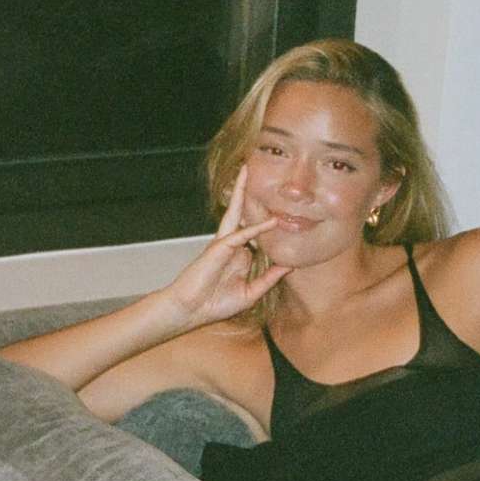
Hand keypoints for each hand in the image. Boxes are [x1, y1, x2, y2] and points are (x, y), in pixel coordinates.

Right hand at [160, 164, 287, 328]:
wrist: (191, 311)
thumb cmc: (215, 303)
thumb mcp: (251, 293)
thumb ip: (269, 279)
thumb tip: (289, 266)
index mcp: (238, 254)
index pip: (255, 233)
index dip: (267, 222)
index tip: (283, 212)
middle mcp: (231, 244)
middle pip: (241, 212)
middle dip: (246, 191)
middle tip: (251, 170)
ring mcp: (223, 244)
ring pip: (235, 213)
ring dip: (241, 192)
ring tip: (246, 171)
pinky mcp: (218, 249)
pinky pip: (239, 235)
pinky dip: (255, 229)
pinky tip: (269, 222)